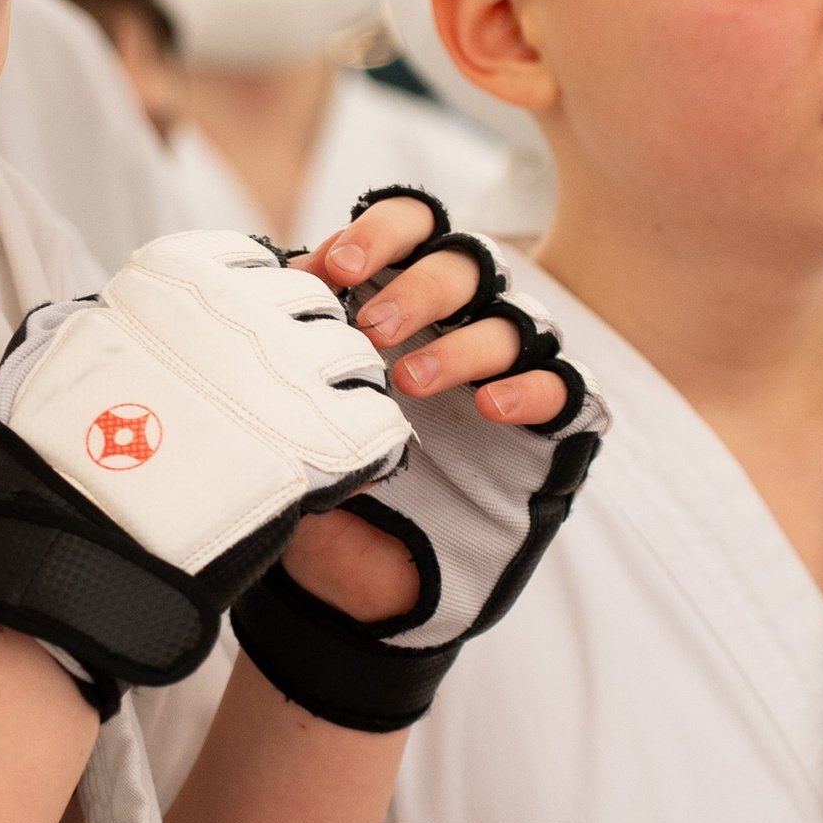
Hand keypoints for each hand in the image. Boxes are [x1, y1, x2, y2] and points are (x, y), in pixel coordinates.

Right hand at [0, 233, 408, 715]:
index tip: (244, 336)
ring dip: (343, 385)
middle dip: (308, 337)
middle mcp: (241, 306)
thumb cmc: (60, 456)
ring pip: (355, 354)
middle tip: (288, 388)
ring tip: (315, 427)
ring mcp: (288, 369)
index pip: (253, 260)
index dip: (256, 300)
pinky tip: (342, 463)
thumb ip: (107, 317)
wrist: (78, 546)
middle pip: (314, 300)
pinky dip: (370, 439)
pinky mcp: (327, 435)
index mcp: (178, 274)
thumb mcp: (65, 354)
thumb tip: (111, 306)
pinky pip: (380, 419)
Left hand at [234, 190, 609, 734]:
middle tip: (365, 333)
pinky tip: (492, 406)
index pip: (414, 229)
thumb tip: (255, 294)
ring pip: (518, 321)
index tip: (332, 269)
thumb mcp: (288, 419)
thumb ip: (284, 360)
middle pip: (470, 262)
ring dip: (463, 340)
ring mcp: (506, 380)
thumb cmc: (318, 487)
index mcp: (400, 306)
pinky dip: (533, 388)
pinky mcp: (547, 436)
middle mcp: (459, 330)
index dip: (383, 233)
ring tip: (408, 382)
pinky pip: (568, 390)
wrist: (342, 593)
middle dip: (417, 286)